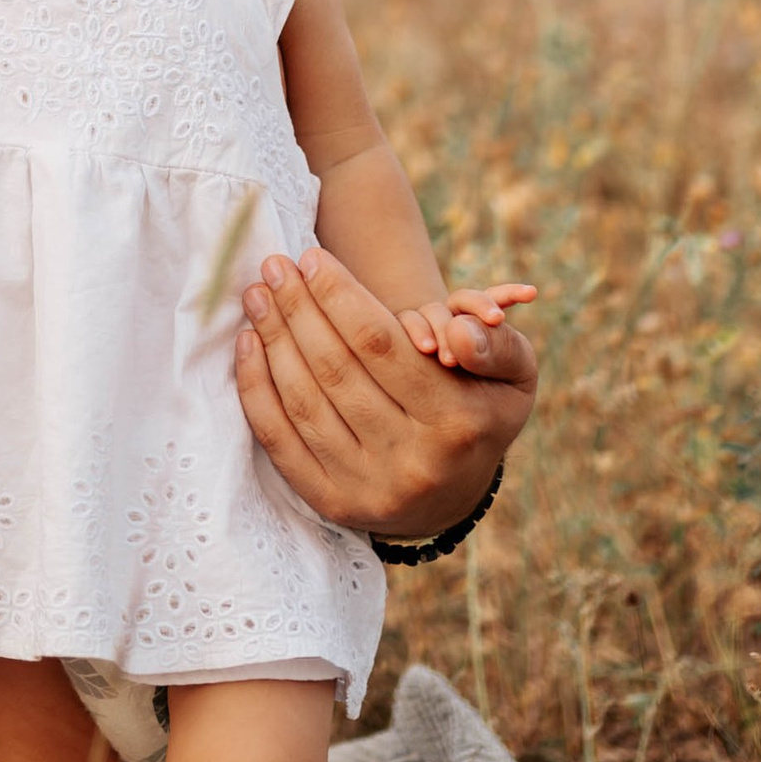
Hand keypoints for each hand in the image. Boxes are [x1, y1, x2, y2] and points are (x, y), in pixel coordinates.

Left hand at [236, 246, 536, 545]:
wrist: (452, 496)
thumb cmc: (476, 413)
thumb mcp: (511, 375)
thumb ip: (495, 344)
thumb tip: (457, 331)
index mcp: (458, 423)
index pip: (382, 345)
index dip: (341, 296)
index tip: (312, 258)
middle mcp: (412, 461)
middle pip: (336, 369)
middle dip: (298, 308)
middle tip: (274, 265)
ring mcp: (369, 488)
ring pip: (304, 401)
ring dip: (273, 340)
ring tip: (257, 295)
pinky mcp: (331, 503)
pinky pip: (280, 440)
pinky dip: (256, 389)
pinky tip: (249, 345)